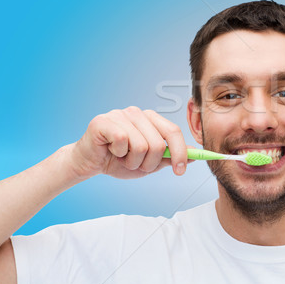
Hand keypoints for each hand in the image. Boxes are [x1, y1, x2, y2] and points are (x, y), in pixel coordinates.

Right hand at [68, 106, 192, 179]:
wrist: (88, 164)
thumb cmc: (118, 161)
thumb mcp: (149, 163)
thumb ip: (169, 157)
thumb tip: (195, 156)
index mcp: (150, 119)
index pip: (173, 131)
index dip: (180, 152)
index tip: (181, 170)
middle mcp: (137, 113)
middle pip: (158, 143)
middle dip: (150, 163)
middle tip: (137, 166)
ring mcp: (120, 115)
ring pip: (141, 145)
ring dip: (133, 161)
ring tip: (123, 159)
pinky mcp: (104, 121)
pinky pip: (123, 142)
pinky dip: (118, 154)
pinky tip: (111, 152)